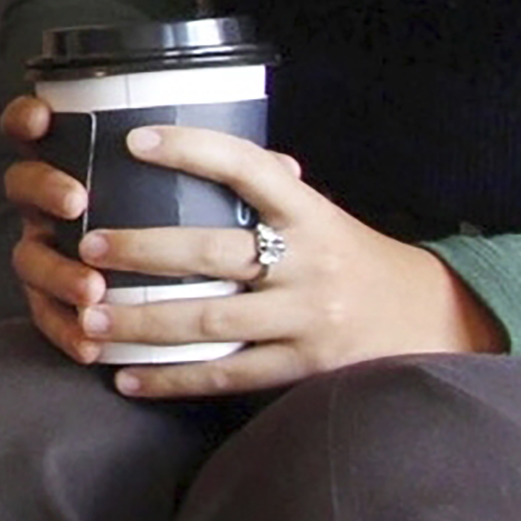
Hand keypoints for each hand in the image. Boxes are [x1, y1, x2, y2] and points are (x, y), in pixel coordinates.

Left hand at [0, 95, 503, 397]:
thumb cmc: (353, 260)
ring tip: (88, 320)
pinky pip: (228, 377)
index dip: (192, 149)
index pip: (248, 168)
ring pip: (211, 322)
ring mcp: (307, 319)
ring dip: (143, 322)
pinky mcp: (304, 369)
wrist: (432, 322)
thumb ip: (267, 194)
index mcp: (310, 214)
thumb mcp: (322, 217)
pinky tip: (126, 380)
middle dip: (144, 251)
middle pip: (213, 254)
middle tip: (88, 248)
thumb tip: (194, 148)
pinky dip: (174, 381)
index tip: (133, 140)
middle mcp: (309, 263)